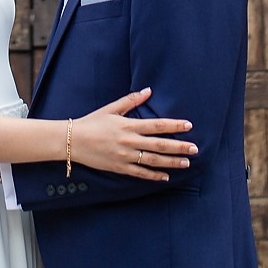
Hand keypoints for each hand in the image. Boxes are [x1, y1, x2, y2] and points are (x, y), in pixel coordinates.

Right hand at [71, 88, 196, 181]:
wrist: (72, 141)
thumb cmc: (92, 122)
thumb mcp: (111, 108)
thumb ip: (131, 100)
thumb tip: (148, 91)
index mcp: (128, 125)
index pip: (157, 125)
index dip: (174, 126)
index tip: (189, 126)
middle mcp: (129, 141)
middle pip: (159, 145)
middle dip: (179, 147)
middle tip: (195, 149)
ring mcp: (125, 156)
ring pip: (153, 161)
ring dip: (171, 162)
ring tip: (186, 163)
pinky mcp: (119, 168)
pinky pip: (140, 173)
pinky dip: (153, 176)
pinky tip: (166, 177)